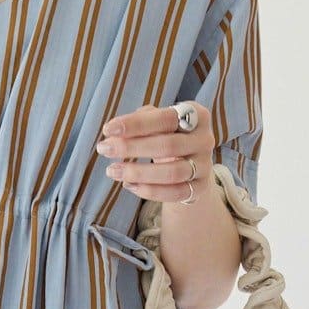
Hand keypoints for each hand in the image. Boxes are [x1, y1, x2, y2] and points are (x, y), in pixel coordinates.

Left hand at [96, 102, 214, 203]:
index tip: (107, 129)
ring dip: (137, 173)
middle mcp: (205, 139)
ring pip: (171, 173)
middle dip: (131, 148)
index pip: (164, 118)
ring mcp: (205, 165)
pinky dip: (149, 191)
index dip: (135, 124)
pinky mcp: (200, 188)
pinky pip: (174, 193)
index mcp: (197, 115)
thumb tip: (115, 132)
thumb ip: (142, 121)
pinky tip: (128, 185)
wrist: (192, 164)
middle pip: (167, 146)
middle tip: (103, 149)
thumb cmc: (168, 136)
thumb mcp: (159, 123)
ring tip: (112, 170)